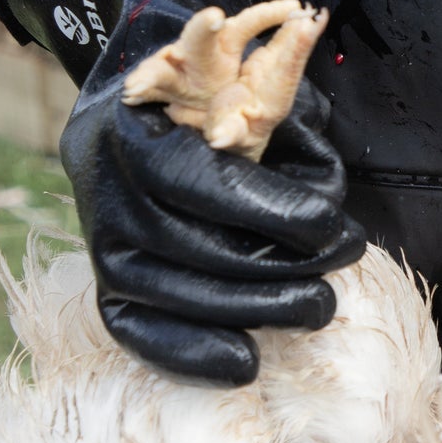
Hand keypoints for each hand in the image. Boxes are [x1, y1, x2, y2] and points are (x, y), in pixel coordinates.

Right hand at [62, 64, 365, 384]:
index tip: (329, 223)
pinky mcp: (104, 282)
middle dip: (280, 265)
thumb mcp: (242, 79)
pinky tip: (246, 362)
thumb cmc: (204, 90)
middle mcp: (105, 187)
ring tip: (319, 304)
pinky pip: (137, 330)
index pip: (202, 180)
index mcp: (136, 125)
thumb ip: (282, 122)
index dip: (270, 209)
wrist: (130, 104)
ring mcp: (99, 241)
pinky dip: (192, 353)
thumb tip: (325, 189)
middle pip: (194, 246)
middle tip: (342, 260)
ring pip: (174, 293)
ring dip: (257, 308)